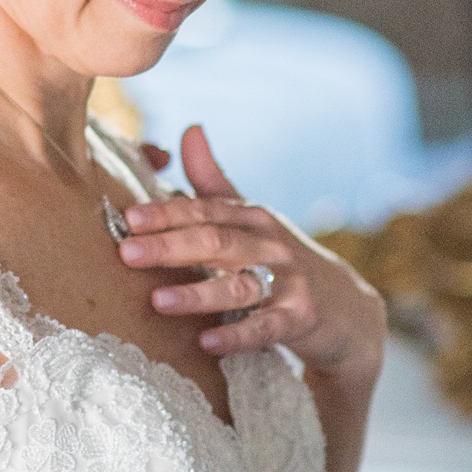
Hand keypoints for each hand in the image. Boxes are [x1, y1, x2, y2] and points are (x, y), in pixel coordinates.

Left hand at [118, 124, 384, 386]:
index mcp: (250, 217)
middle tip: (128, 253)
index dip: (165, 213)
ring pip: (239, 285)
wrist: (344, 306)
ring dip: (197, 294)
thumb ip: (213, 181)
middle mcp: (269, 243)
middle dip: (170, 247)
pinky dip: (237, 336)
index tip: (129, 219)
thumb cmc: (280, 258)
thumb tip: (190, 128)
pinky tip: (207, 344)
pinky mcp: (300, 318)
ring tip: (158, 301)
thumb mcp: (250, 217)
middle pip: (215, 241)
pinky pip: (265, 327)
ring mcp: (288, 280)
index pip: (203, 210)